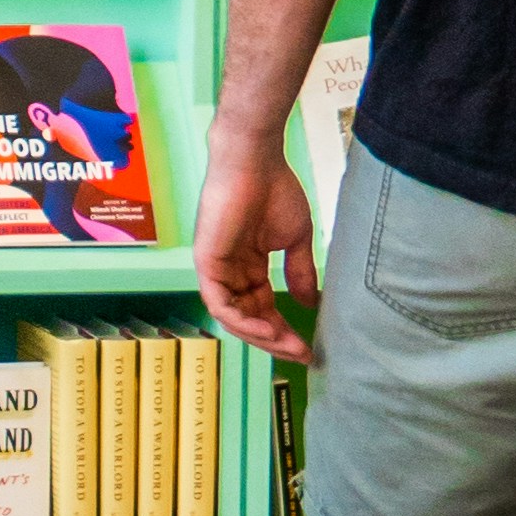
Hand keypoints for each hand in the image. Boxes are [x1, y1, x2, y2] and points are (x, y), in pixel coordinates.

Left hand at [196, 113, 318, 356]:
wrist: (256, 162)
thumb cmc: (275, 191)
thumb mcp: (294, 240)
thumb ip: (299, 271)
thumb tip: (309, 302)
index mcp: (248, 267)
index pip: (263, 309)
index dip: (284, 330)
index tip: (309, 348)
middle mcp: (229, 272)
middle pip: (248, 319)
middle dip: (275, 340)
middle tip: (302, 354)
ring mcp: (215, 268)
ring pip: (233, 317)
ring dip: (261, 335)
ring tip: (290, 345)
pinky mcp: (206, 262)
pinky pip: (219, 303)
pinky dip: (242, 320)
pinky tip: (267, 329)